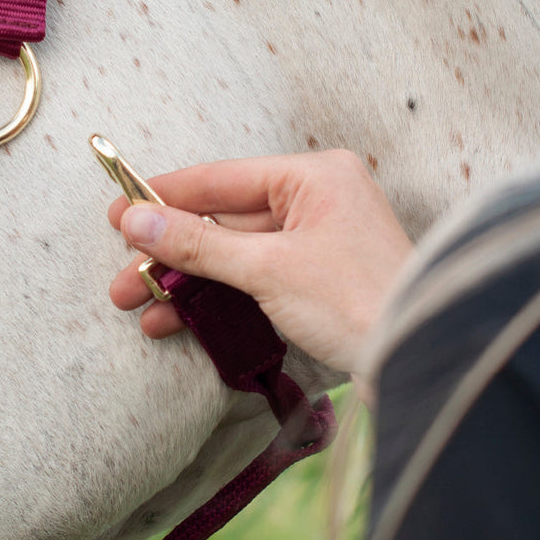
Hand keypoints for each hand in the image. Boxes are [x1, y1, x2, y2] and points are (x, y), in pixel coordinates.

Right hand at [107, 150, 413, 389]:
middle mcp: (314, 201)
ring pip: (231, 256)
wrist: (422, 362)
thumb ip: (198, 243)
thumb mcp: (268, 269)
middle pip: (221, 221)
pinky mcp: (314, 282)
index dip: (163, 198)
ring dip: (184, 282)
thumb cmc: (359, 302)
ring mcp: (315, 243)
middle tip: (121, 277)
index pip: (220, 179)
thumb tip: (135, 221)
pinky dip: (214, 300)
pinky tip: (174, 321)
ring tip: (135, 305)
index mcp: (312, 177)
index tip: (117, 213)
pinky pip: (251, 281)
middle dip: (167, 254)